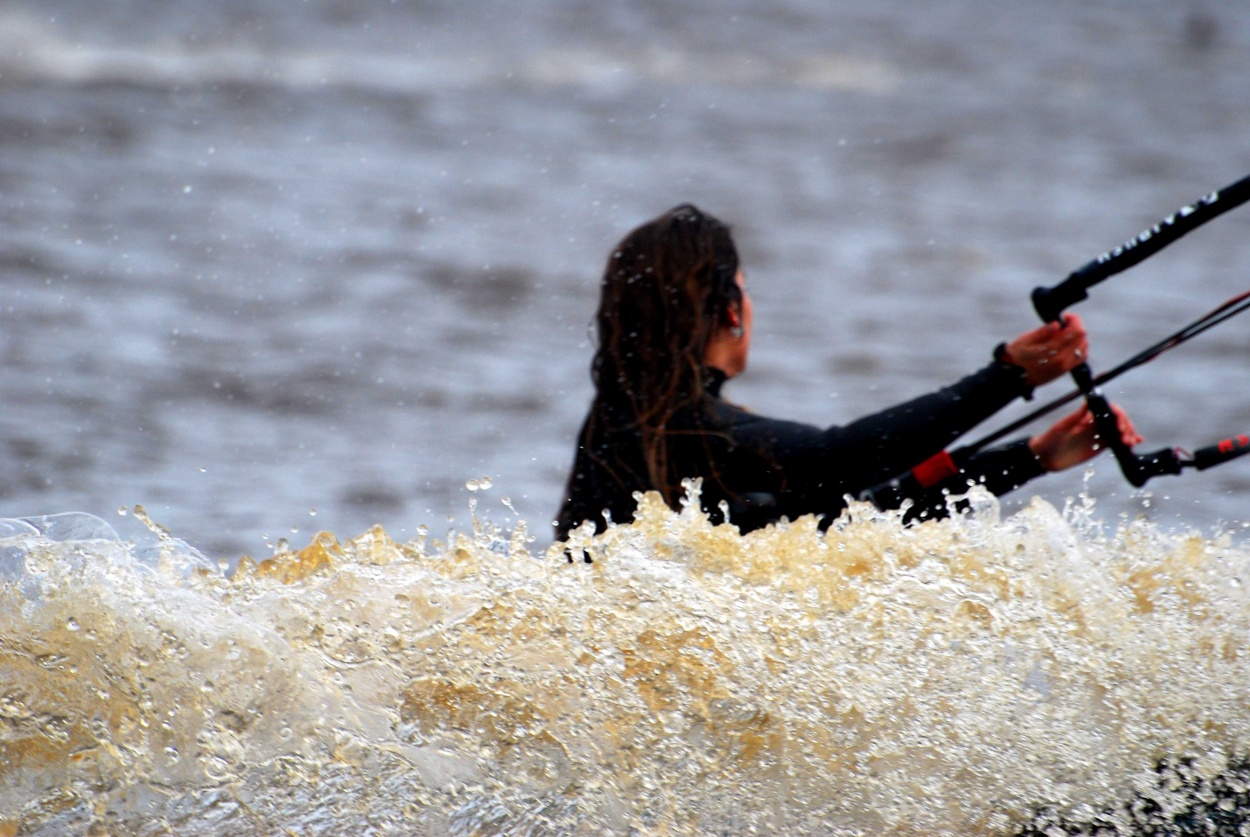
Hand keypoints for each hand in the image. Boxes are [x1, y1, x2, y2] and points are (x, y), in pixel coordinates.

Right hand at [1002, 314, 1089, 387]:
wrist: (1013, 376)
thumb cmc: (1018, 355)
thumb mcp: (1025, 340)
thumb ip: (1042, 332)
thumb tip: (1056, 324)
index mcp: (1052, 349)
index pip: (1075, 330)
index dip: (1073, 319)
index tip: (1064, 317)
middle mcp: (1062, 358)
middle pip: (1082, 337)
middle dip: (1075, 326)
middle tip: (1063, 324)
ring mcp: (1065, 366)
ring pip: (1083, 346)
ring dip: (1077, 337)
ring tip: (1064, 335)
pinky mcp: (1066, 370)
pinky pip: (1082, 357)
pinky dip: (1079, 347)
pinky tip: (1069, 344)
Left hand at [1028, 403, 1142, 471]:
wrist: (1045, 457)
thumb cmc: (1050, 439)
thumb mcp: (1061, 428)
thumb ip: (1075, 417)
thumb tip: (1088, 402)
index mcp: (1088, 416)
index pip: (1109, 410)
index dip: (1118, 415)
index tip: (1119, 426)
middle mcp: (1095, 423)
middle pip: (1118, 420)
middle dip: (1126, 426)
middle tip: (1125, 438)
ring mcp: (1099, 434)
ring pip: (1120, 430)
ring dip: (1129, 433)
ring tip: (1129, 443)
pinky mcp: (1100, 446)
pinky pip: (1117, 441)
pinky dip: (1128, 440)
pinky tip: (1135, 443)